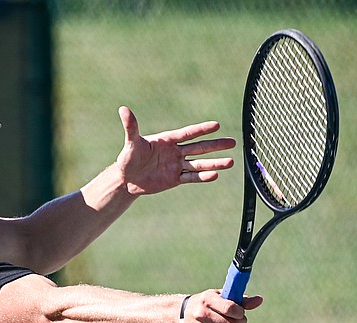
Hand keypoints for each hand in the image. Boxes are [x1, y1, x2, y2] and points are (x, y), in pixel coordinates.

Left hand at [115, 106, 236, 195]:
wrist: (127, 179)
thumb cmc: (128, 158)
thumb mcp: (131, 143)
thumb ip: (131, 127)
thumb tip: (123, 109)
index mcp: (167, 140)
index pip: (188, 134)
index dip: (202, 129)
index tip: (217, 125)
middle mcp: (175, 152)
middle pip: (199, 147)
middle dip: (216, 145)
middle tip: (233, 142)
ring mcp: (177, 165)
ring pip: (199, 163)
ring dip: (214, 163)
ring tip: (231, 162)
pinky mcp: (175, 179)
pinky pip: (191, 177)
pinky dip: (202, 177)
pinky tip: (215, 175)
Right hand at [182, 290, 261, 322]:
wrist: (185, 315)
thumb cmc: (210, 303)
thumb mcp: (222, 297)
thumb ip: (241, 300)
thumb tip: (260, 300)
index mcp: (207, 299)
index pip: (230, 308)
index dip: (240, 312)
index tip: (240, 312)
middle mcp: (201, 313)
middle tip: (240, 321)